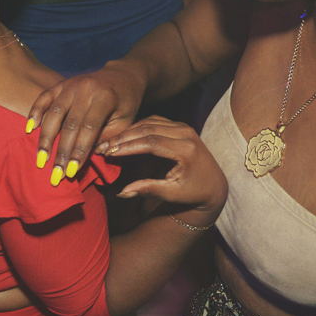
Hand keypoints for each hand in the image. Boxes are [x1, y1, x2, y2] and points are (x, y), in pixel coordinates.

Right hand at [27, 60, 146, 182]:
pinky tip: (30, 128)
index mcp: (105, 98)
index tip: (71, 171)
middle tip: (55, 173)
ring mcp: (71, 84)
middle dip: (61, 151)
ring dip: (46, 138)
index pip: (89, 128)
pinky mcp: (61, 83)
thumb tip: (89, 154)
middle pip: (70, 124)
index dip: (79, 150)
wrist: (122, 76)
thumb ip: (108, 137)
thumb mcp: (126, 120)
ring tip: (41, 158)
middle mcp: (86, 89)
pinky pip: (44, 96)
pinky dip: (35, 111)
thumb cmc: (126, 103)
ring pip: (54, 113)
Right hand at [104, 116, 227, 217]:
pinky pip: (154, 121)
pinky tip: (123, 137)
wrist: (214, 183)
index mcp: (186, 149)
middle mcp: (186, 133)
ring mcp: (183, 127)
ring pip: (149, 122)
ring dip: (127, 131)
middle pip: (147, 129)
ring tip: (109, 142)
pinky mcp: (179, 125)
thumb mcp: (172, 193)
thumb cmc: (193, 192)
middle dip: (122, 138)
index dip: (127, 146)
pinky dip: (136, 128)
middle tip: (102, 146)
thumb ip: (147, 189)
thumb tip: (121, 192)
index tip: (108, 153)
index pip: (151, 142)